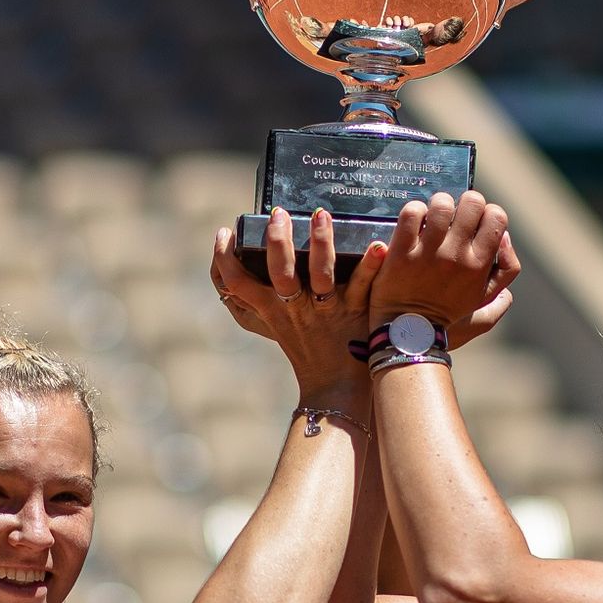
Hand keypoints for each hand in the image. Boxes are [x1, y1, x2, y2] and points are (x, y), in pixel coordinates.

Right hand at [211, 207, 384, 400]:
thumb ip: (259, 302)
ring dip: (321, 243)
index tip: (224, 232)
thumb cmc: (306, 352)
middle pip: (280, 271)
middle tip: (277, 213)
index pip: (236, 283)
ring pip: (320, 274)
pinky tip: (378, 245)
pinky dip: (370, 264)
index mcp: (273, 310)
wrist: (336, 388)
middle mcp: (296, 309)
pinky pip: (362, 285)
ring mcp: (326, 309)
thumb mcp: (275, 327)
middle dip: (276, 240)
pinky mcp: (355, 311)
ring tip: (321, 215)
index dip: (224, 258)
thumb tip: (239, 276)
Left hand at [369, 191, 514, 330]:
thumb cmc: (448, 315)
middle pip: (472, 202)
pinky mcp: (400, 253)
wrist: (409, 333)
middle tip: (455, 215)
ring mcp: (427, 253)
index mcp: (479, 265)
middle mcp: (456, 256)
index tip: (477, 220)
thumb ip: (506, 270)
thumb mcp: (485, 297)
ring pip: (441, 204)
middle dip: (465, 202)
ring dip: (439, 204)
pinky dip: (414, 211)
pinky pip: (411, 214)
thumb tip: (505, 237)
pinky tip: (414, 221)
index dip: (488, 212)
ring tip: (433, 216)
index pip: (497, 217)